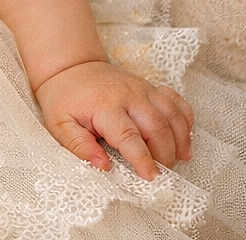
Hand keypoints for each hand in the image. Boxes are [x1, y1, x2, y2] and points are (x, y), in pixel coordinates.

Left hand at [34, 60, 193, 179]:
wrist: (70, 67)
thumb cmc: (64, 98)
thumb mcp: (60, 124)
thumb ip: (79, 146)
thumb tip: (103, 166)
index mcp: (104, 106)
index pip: (129, 136)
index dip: (143, 159)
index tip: (151, 177)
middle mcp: (128, 96)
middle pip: (157, 127)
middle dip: (165, 154)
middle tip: (161, 172)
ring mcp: (142, 89)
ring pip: (172, 114)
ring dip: (180, 140)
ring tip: (178, 159)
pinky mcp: (150, 87)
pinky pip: (177, 101)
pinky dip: (185, 119)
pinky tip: (183, 136)